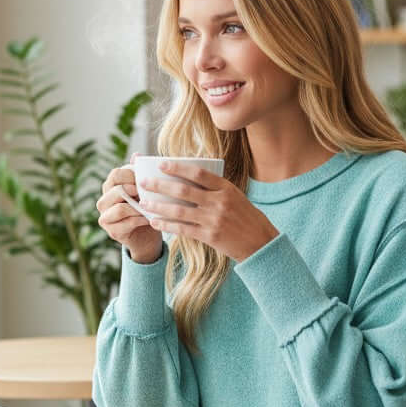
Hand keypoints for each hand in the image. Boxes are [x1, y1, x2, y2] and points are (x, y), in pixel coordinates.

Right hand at [96, 155, 163, 263]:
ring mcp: (105, 217)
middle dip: (135, 191)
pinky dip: (140, 220)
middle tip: (149, 194)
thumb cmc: (146, 208)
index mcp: (110, 187)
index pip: (116, 174)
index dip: (132, 175)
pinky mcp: (112, 231)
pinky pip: (126, 223)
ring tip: (150, 207)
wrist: (147, 236)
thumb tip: (137, 155)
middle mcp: (103, 201)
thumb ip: (139, 174)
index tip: (146, 179)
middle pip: (116, 189)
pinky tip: (150, 219)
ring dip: (138, 208)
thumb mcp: (144, 190)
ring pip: (119, 208)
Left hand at [138, 160, 278, 262]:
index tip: (161, 164)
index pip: (198, 173)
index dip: (178, 168)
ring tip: (144, 203)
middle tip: (144, 182)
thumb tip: (187, 180)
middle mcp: (219, 202)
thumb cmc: (246, 217)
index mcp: (226, 188)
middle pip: (183, 191)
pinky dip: (167, 225)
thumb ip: (215, 188)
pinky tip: (155, 222)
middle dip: (160, 185)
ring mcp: (213, 220)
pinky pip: (183, 229)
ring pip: (179, 211)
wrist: (260, 243)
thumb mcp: (235, 197)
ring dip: (159, 206)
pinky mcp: (209, 236)